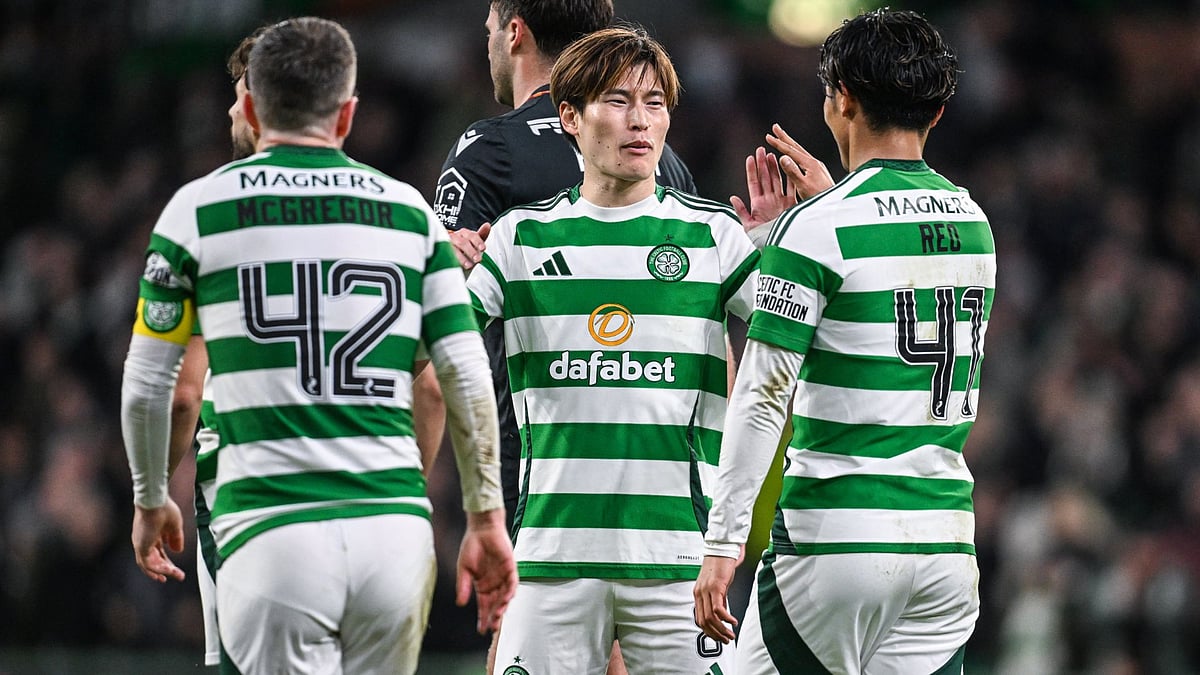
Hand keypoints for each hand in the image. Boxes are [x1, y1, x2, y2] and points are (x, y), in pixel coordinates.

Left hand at [131, 499, 185, 582]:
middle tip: (178, 575)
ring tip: (175, 575)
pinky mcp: (141, 547)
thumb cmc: (165, 508)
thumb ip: (176, 539)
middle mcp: (144, 541)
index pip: (158, 553)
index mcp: (151, 535)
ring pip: (149, 565)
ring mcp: (141, 544)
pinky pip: (148, 564)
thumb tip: (178, 551)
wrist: (155, 501)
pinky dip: (158, 569)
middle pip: (153, 561)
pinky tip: (169, 571)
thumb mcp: (175, 526)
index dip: (167, 561)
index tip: (175, 569)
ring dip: (162, 572)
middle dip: (166, 569)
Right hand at [449, 222, 491, 270]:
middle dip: (471, 251)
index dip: (478, 242)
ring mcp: (446, 245)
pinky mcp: (440, 252)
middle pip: (463, 243)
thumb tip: (487, 225)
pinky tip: (456, 265)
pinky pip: (445, 255)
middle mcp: (454, 237)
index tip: (483, 249)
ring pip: (453, 249)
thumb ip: (481, 235)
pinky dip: (452, 260)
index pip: (471, 235)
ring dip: (462, 258)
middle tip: (477, 259)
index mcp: (464, 233)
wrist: (450, 259)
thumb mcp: (473, 243)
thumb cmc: (464, 250)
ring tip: (468, 266)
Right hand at [456, 507, 516, 633]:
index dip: (483, 617)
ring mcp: (503, 576)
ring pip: (504, 596)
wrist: (481, 528)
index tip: (480, 630)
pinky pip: (512, 582)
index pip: (484, 605)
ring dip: (501, 607)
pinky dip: (509, 591)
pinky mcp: (511, 567)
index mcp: (482, 585)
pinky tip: (505, 600)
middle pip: (495, 604)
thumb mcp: (464, 569)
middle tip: (491, 628)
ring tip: (497, 617)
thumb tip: (460, 604)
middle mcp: (494, 583)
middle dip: (493, 617)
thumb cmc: (472, 546)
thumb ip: (463, 586)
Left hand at [693, 555, 738, 643]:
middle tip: (726, 640)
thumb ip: (718, 600)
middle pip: (703, 621)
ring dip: (722, 629)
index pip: (699, 618)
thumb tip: (722, 614)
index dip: (709, 631)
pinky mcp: (715, 587)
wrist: (722, 548)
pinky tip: (733, 621)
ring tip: (731, 634)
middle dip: (716, 634)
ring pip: (710, 618)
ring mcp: (706, 590)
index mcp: (698, 593)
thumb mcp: (717, 586)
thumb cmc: (720, 565)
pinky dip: (726, 618)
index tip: (718, 637)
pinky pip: (718, 609)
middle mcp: (699, 593)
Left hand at [731, 146, 795, 233]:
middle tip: (761, 149)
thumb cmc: (763, 240)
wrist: (780, 246)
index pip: (753, 183)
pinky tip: (787, 166)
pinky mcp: (792, 204)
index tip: (749, 158)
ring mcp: (780, 201)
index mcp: (758, 204)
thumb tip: (733, 197)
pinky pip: (791, 188)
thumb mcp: (749, 226)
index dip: (751, 171)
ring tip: (771, 154)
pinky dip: (789, 177)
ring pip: (777, 180)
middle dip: (763, 164)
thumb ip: (741, 211)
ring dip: (774, 167)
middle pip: (765, 178)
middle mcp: (769, 200)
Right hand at [764, 123, 833, 198]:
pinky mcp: (819, 172)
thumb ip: (793, 172)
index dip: (778, 143)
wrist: (836, 205)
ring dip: (790, 144)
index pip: (790, 151)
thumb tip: (782, 157)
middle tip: (775, 127)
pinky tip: (795, 157)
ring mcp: (818, 167)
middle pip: (796, 147)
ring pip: (801, 152)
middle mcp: (815, 162)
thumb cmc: (819, 198)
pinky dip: (796, 154)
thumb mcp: (803, 186)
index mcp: (810, 164)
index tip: (768, 136)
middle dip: (784, 137)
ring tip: (783, 139)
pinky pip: (804, 159)